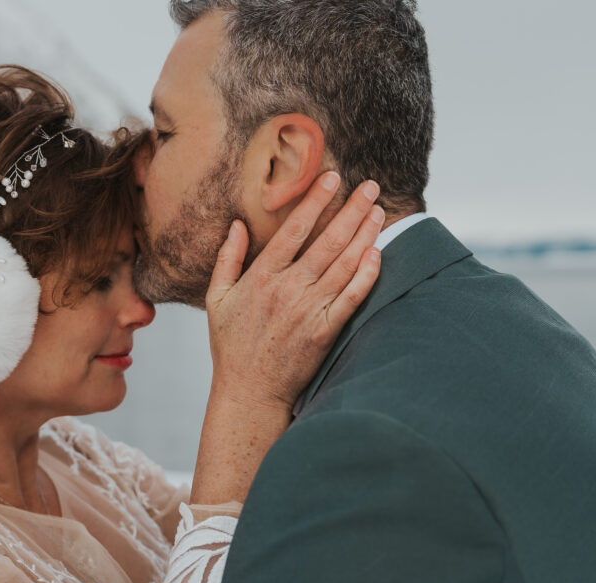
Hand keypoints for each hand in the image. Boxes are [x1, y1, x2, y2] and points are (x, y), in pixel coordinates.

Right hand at [206, 172, 382, 410]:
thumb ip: (227, 259)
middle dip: (352, 209)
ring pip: (344, 264)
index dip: (316, 201)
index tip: (333, 178)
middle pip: (328, 241)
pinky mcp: (325, 331)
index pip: (294, 230)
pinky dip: (367, 274)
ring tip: (379, 211)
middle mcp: (288, 289)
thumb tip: (237, 225)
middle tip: (371, 186)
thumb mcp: (217, 299)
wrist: (249, 391)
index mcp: (261, 277)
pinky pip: (352, 297)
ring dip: (365, 234)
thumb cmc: (231, 346)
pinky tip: (377, 253)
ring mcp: (309, 311)